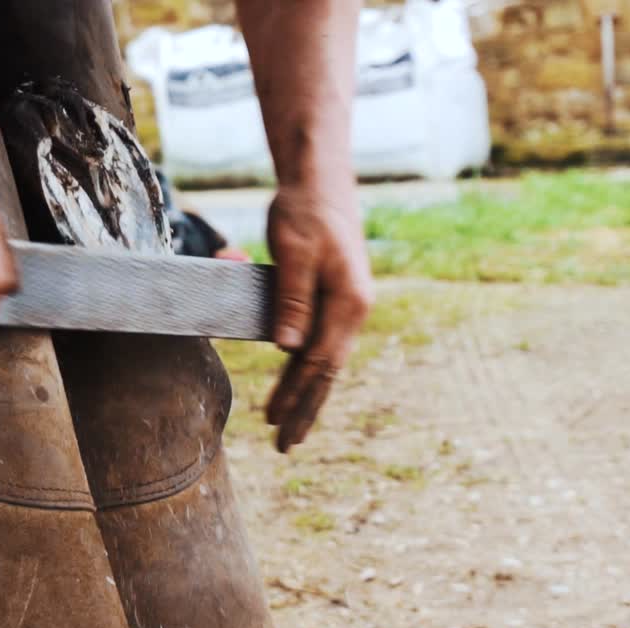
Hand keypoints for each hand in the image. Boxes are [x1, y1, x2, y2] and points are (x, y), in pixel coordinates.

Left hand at [264, 185, 372, 452]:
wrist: (320, 179)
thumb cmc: (306, 211)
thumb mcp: (295, 252)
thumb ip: (292, 300)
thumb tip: (288, 350)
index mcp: (350, 303)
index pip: (319, 364)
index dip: (296, 397)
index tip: (276, 424)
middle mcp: (353, 309)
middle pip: (326, 372)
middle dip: (305, 410)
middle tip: (285, 446)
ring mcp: (345, 305)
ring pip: (323, 361)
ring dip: (305, 394)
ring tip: (287, 426)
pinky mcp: (332, 298)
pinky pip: (319, 342)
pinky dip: (305, 368)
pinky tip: (295, 385)